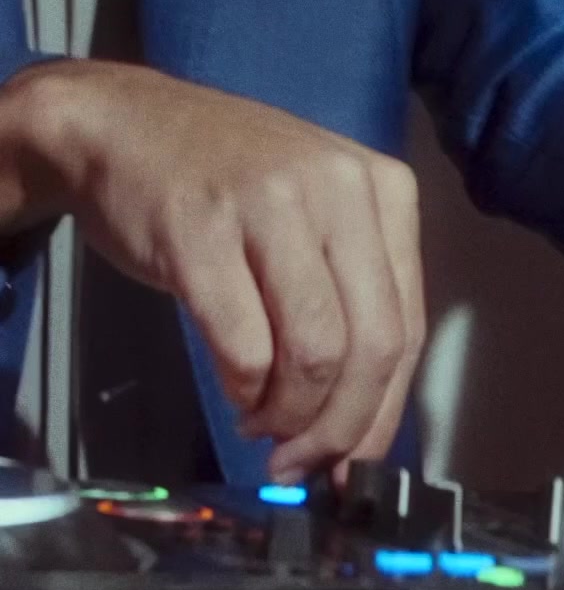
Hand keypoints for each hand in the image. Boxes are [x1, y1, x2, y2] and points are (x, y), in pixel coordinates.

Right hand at [21, 60, 424, 481]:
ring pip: (316, 352)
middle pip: (371, 345)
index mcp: (383, 186)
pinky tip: (236, 394)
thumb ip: (348, 302)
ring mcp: (271, 201)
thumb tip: (364, 431)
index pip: (408, 325)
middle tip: (303, 461)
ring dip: (290, 416)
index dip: (385, 413)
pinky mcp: (203, 228)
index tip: (355, 464)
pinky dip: (244, 393)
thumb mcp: (314, 217)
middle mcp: (340, 186)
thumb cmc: (227, 182)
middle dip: (342, 428)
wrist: (128, 125)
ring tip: (262, 423)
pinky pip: (245, 347)